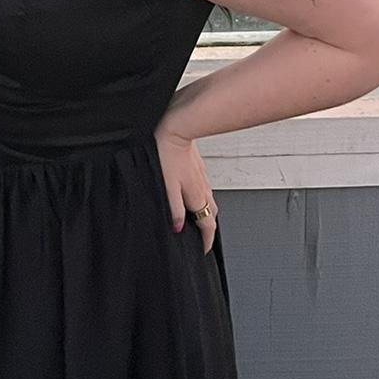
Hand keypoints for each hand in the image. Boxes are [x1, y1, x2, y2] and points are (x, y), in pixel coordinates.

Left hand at [154, 122, 218, 255]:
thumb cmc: (169, 153)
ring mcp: (204, 178)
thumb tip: (178, 228)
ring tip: (197, 221)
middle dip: (208, 229)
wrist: (178, 128)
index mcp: (197, 196)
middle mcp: (204, 189)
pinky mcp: (200, 168)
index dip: (206, 241)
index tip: (203, 250)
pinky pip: (205, 189)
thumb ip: (173, 208)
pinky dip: (202, 199)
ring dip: (205, 214)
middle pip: (211, 215)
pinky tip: (192, 195)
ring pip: (209, 202)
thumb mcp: (167, 185)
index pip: (207, 226)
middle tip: (201, 239)